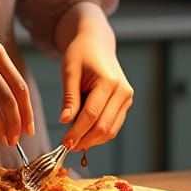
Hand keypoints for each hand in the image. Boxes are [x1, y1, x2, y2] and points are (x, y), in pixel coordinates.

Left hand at [55, 4, 132, 149]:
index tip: (63, 143)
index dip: (77, 132)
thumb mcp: (70, 71)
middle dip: (85, 139)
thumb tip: (65, 121)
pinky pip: (113, 125)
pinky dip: (99, 133)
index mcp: (109, 82)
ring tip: (73, 143)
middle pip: (104, 126)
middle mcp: (123, 91)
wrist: (97, 43)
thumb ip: (69, 97)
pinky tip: (84, 135)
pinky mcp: (125, 103)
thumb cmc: (80, 54)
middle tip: (67, 147)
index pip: (92, 115)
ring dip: (93, 140)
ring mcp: (127, 98)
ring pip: (111, 130)